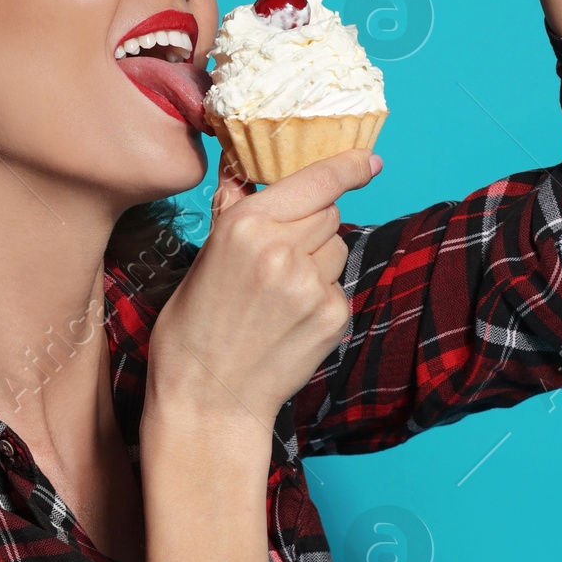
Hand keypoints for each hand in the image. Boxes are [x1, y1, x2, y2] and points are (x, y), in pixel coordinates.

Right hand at [143, 147, 378, 436]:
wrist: (207, 400)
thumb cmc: (192, 331)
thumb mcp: (203, 260)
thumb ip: (234, 216)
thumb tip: (243, 177)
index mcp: (244, 225)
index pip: (314, 179)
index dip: (347, 166)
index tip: (369, 161)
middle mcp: (282, 248)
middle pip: (329, 212)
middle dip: (313, 224)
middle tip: (282, 256)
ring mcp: (312, 284)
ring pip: (338, 248)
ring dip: (319, 260)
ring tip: (280, 294)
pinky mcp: (332, 316)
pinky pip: (338, 287)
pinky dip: (321, 297)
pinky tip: (290, 320)